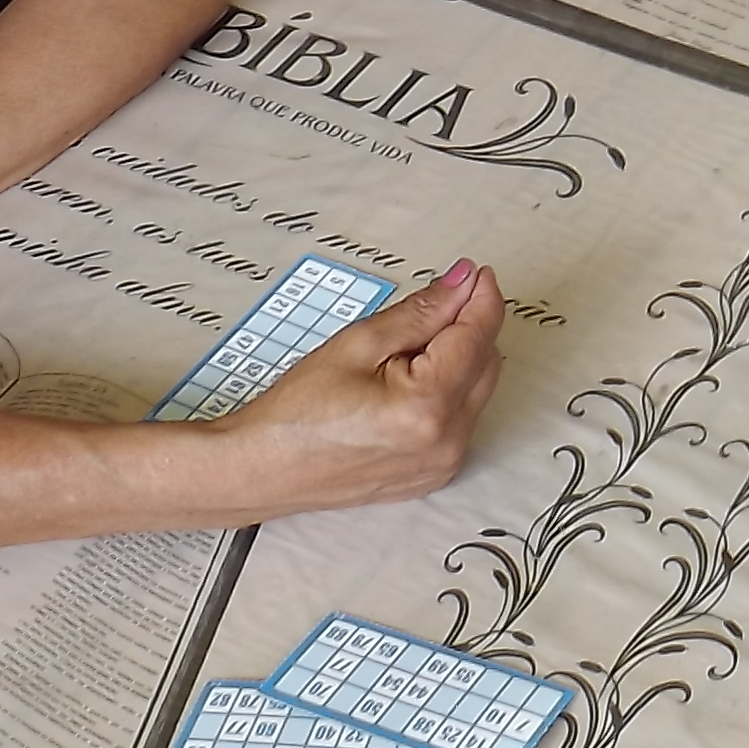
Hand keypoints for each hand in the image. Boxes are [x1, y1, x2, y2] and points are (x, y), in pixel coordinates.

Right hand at [224, 261, 507, 509]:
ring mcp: (442, 464)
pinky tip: (404, 385)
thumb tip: (463, 283)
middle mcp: (446, 442)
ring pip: (476, 390)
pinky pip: (461, 419)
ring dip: (456, 360)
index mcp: (428, 408)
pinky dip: (447, 392)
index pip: (478, 337)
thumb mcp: (357, 344)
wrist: (262, 469)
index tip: (475, 272)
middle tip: (428, 307)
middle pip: (486, 363)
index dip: (480, 297)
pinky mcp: (434, 474)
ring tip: (400, 355)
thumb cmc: (296, 414)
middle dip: (466, 327)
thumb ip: (420, 312)